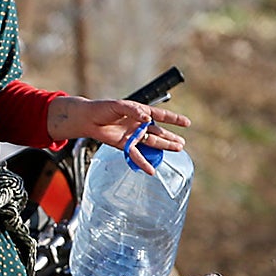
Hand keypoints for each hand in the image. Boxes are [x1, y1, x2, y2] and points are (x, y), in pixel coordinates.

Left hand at [45, 96, 189, 174]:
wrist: (88, 119)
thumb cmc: (103, 108)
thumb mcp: (119, 105)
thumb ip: (134, 111)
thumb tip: (146, 119)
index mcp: (140, 112)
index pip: (160, 115)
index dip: (174, 119)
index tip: (186, 123)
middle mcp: (138, 124)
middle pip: (158, 132)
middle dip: (170, 137)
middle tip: (182, 143)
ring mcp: (133, 135)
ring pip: (151, 142)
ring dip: (164, 146)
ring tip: (177, 149)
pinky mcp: (124, 145)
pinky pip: (136, 154)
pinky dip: (143, 162)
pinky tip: (151, 169)